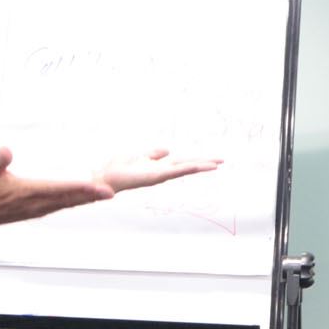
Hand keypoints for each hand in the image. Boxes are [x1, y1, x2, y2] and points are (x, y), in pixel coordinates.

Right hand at [0, 147, 108, 234]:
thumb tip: (6, 151)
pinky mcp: (38, 210)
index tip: (98, 188)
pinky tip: (87, 198)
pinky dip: (77, 201)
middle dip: (92, 195)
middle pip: (71, 199)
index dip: (81, 188)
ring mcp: (39, 208)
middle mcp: (37, 203)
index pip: (60, 189)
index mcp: (28, 193)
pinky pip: (63, 205)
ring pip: (69, 204)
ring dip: (87, 199)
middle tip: (112, 192)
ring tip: (106, 194)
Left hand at [99, 148, 222, 193]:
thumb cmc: (119, 169)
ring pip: (184, 168)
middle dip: (204, 164)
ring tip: (216, 164)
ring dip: (200, 166)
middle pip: (187, 165)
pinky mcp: (155, 176)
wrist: (105, 178)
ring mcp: (160, 174)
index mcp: (159, 166)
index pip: (182, 162)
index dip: (197, 160)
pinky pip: (173, 172)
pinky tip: (196, 167)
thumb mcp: (139, 156)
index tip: (212, 160)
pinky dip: (185, 169)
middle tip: (222, 161)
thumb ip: (153, 154)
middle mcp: (162, 171)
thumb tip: (168, 150)